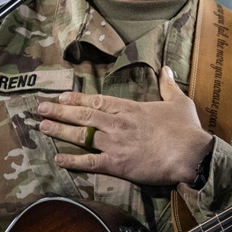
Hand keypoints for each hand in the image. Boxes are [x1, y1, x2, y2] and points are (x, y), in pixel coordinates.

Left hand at [37, 66, 213, 186]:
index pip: (97, 100)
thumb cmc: (186, 129)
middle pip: (83, 115)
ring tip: (43, 126)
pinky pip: (89, 162)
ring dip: (60, 130)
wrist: (190, 154)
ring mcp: (115, 143)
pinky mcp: (117, 164)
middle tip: (41, 108)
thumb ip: (168, 84)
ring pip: (82, 136)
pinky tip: (58, 159)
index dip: (77, 98)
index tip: (61, 96)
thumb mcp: (178, 101)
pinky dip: (72, 161)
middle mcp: (117, 123)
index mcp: (129, 108)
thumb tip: (167, 67)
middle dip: (60, 111)